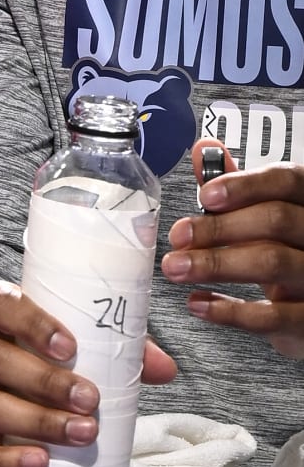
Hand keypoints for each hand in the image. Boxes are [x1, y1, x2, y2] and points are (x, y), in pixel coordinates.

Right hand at [0, 281, 176, 466]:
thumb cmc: (39, 343)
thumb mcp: (69, 328)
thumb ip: (116, 342)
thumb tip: (164, 370)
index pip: (0, 306)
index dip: (32, 325)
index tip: (70, 348)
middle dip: (45, 383)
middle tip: (90, 400)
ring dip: (36, 422)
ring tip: (82, 434)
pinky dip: (6, 461)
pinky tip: (40, 463)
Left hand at [162, 156, 303, 358]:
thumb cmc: (290, 256)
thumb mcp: (271, 218)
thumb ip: (241, 188)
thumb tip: (203, 149)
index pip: (288, 181)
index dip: (246, 186)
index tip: (206, 195)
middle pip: (276, 220)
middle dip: (219, 227)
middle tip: (179, 236)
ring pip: (271, 262)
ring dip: (216, 263)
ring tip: (176, 267)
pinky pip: (270, 316)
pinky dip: (228, 311)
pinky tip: (197, 302)